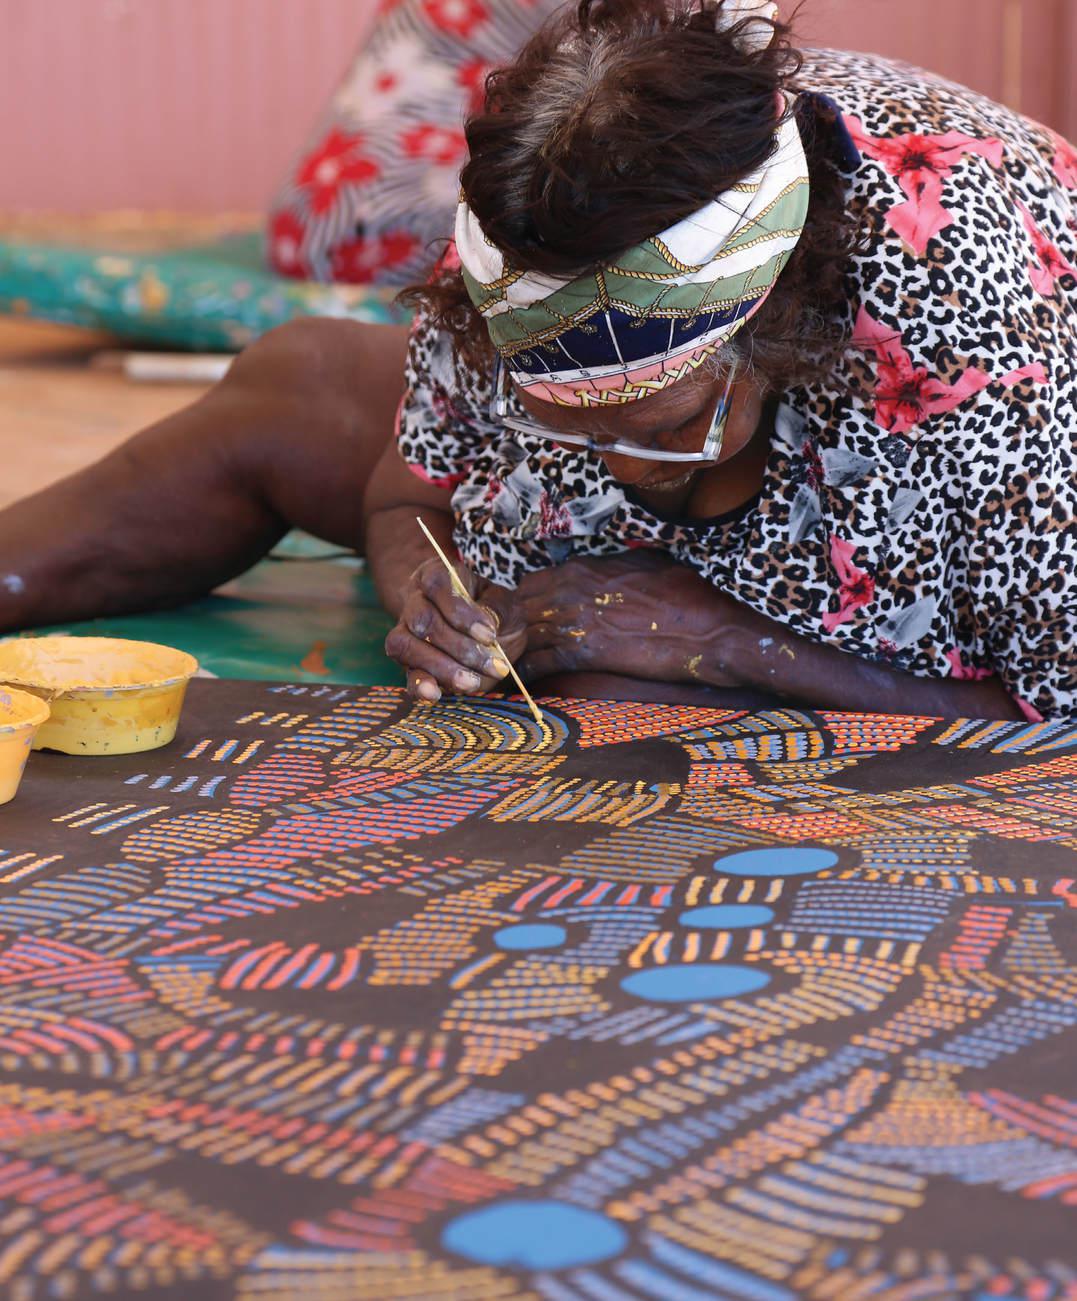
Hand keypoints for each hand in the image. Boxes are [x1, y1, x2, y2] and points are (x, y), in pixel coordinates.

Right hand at [385, 557, 525, 702]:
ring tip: (472, 682)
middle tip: (493, 664)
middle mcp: (415, 601)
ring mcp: (407, 633)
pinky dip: (419, 686)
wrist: (492, 636)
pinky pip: (405, 674)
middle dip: (460, 646)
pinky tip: (437, 694)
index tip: (489, 634)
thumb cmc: (497, 612)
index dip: (460, 611)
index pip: (436, 584)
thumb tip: (485, 628)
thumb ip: (498, 610)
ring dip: (442, 667)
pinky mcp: (410, 664)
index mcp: (437, 576)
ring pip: (406, 646)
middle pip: (422, 620)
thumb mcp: (508, 604)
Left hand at [515, 552, 743, 685]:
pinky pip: (536, 664)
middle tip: (509, 644)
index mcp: (579, 569)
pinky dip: (524, 673)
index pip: (527, 583)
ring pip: (520, 636)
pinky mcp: (580, 655)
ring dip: (512, 650)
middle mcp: (567, 593)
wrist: (701, 630)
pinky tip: (519, 681)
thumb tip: (600, 569)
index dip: (522, 601)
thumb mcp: (641, 563)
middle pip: (516, 609)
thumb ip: (608, 566)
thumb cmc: (681, 594)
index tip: (524, 616)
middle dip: (510, 626)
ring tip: (506, 665)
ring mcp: (571, 624)